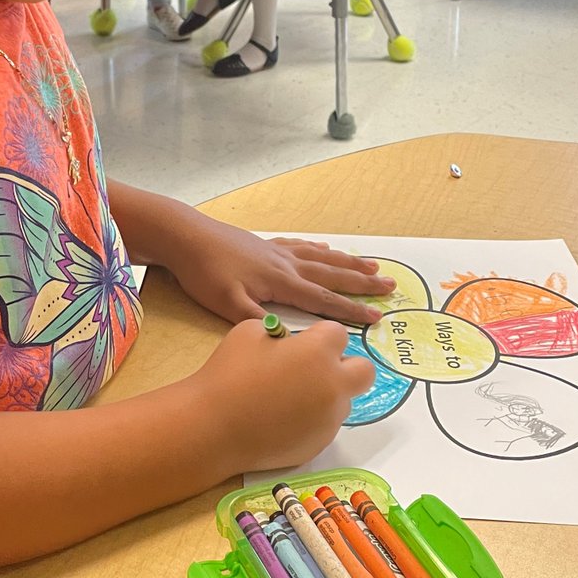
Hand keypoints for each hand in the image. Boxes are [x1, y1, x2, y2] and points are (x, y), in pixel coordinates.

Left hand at [162, 215, 394, 325]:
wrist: (186, 236)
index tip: (379, 317)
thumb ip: (259, 322)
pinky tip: (324, 247)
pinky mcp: (264, 244)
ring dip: (348, 262)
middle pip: (331, 274)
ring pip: (321, 257)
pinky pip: (300, 246)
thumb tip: (289, 340)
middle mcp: (286, 263)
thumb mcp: (227, 304)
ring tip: (372, 264)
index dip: (351, 310)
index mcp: (281, 282)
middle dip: (362, 281)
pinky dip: (317, 248)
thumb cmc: (204, 273)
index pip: (324, 300)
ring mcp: (276, 251)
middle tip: (391, 285)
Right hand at [196, 318, 375, 470]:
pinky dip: (311, 418)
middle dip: (346, 365)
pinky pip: (324, 424)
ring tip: (288, 397)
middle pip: (364, 371)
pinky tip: (280, 419)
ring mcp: (329, 419)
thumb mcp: (250, 332)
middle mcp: (333, 385)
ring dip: (325, 393)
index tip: (303, 342)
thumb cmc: (229, 372)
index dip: (320, 335)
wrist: (214, 425)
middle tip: (317, 368)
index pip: (339, 333)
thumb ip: (282, 335)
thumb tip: (291, 347)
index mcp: (318, 352)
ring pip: (343, 400)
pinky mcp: (319, 444)